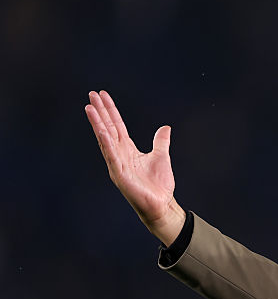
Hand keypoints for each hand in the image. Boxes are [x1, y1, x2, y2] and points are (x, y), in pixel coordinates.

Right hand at [85, 90, 185, 245]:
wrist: (161, 204)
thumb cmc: (159, 184)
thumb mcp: (161, 156)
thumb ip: (160, 142)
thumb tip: (165, 128)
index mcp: (128, 150)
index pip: (117, 126)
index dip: (110, 110)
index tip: (102, 95)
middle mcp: (119, 155)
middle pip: (108, 128)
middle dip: (100, 111)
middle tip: (91, 94)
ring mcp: (117, 164)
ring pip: (106, 139)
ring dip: (98, 123)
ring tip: (90, 107)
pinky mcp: (120, 175)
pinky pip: (112, 156)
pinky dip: (106, 143)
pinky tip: (101, 131)